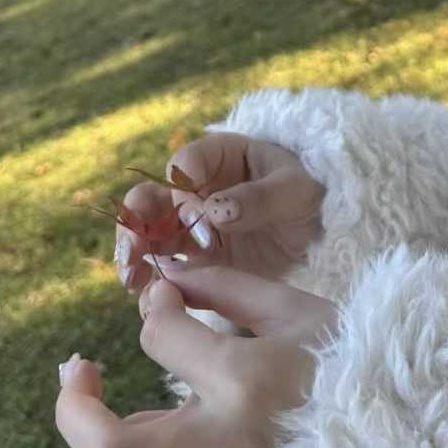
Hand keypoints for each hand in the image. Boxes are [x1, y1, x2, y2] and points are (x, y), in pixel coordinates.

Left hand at [55, 266, 337, 447]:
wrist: (401, 431)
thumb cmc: (351, 361)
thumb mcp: (294, 309)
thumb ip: (224, 289)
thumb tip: (164, 277)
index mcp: (245, 380)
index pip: (158, 339)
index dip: (151, 311)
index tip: (164, 303)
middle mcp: (225, 447)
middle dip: (73, 408)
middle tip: (78, 372)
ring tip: (94, 444)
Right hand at [113, 132, 324, 294]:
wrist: (316, 233)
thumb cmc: (306, 195)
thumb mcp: (295, 190)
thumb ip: (259, 197)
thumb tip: (215, 209)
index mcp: (219, 155)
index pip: (185, 164)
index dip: (184, 189)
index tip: (198, 217)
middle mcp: (195, 187)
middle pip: (152, 195)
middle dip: (137, 220)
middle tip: (135, 249)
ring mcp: (190, 224)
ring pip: (147, 231)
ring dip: (133, 249)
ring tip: (130, 276)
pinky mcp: (193, 257)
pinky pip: (162, 262)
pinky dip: (147, 274)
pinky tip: (141, 291)